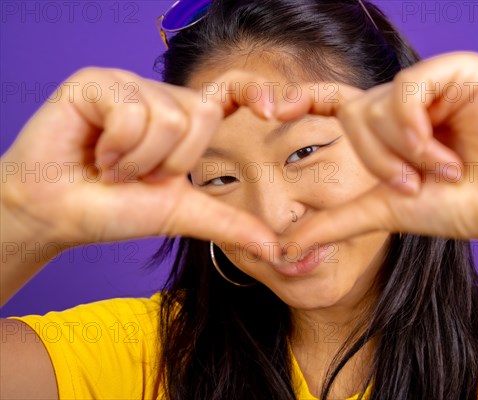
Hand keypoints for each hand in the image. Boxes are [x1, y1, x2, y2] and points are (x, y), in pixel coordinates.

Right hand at [0, 67, 278, 257]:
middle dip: (171, 162)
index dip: (252, 90)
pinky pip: (132, 111)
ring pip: (169, 117)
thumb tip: (276, 250)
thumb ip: (228, 225)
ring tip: (113, 168)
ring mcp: (128, 84)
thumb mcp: (180, 213)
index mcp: (183, 118)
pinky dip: (118, 148)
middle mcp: (159, 95)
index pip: (228, 90)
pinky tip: (97, 154)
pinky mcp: (97, 82)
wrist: (58, 214)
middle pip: (202, 114)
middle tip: (138, 174)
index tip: (272, 110)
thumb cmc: (115, 209)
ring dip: (140, 161)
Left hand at [278, 52, 477, 250]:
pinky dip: (416, 131)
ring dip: (404, 153)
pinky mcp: (458, 70)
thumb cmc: (454, 205)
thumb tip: (285, 249)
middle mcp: (406, 98)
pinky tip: (447, 154)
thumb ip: (333, 223)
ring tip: (442, 170)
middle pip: (356, 114)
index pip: (336, 101)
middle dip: (379, 161)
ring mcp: (431, 81)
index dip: (304, 98)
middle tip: (415, 183)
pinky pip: (408, 91)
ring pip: (380, 104)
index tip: (272, 109)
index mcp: (388, 123)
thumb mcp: (382, 211)